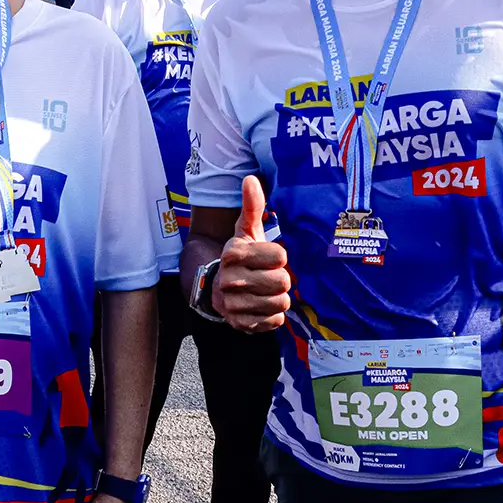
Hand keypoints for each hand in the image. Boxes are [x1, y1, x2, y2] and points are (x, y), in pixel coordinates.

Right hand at [214, 176, 290, 332]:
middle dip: (280, 279)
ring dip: (278, 298)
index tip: (268, 257)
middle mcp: (229, 279)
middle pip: (282, 282)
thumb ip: (252, 206)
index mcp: (233, 253)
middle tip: (268, 276)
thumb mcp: (246, 231)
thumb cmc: (243, 256)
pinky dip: (272, 316)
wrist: (219, 288)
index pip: (280, 257)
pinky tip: (261, 307)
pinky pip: (274, 322)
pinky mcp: (240, 324)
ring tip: (264, 291)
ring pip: (280, 303)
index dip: (279, 257)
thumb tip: (250, 179)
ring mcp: (233, 304)